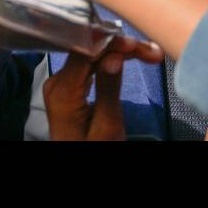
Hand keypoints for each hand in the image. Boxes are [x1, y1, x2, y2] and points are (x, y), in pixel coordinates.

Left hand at [44, 36, 163, 140]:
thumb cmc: (94, 150)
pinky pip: (89, 63)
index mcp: (62, 92)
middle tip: (151, 52)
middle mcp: (56, 82)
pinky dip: (111, 59)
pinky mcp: (68, 85)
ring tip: (148, 53)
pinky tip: (129, 55)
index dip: (111, 43)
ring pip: (92, 54)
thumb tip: (115, 56)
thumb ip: (109, 89)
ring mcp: (61, 82)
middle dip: (121, 47)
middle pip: (89, 50)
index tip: (136, 44)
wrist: (77, 164)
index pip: (85, 53)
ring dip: (119, 51)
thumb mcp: (107, 125)